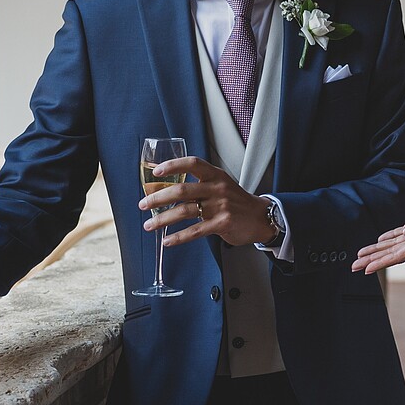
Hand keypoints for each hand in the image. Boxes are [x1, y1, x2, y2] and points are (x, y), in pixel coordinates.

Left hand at [140, 157, 278, 248]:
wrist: (261, 217)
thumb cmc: (236, 202)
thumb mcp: (222, 185)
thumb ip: (200, 185)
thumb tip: (168, 189)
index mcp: (216, 175)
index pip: (193, 163)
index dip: (173, 165)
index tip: (156, 172)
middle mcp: (217, 188)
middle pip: (182, 189)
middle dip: (158, 197)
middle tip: (143, 204)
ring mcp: (220, 206)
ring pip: (185, 211)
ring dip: (162, 219)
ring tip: (149, 226)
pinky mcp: (222, 224)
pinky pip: (195, 231)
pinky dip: (178, 237)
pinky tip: (167, 241)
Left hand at [352, 197, 404, 272]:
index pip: (398, 254)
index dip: (380, 262)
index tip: (365, 269)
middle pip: (392, 253)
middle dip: (372, 259)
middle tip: (354, 267)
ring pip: (396, 246)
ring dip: (378, 251)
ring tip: (362, 256)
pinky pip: (404, 236)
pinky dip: (391, 239)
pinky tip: (383, 240)